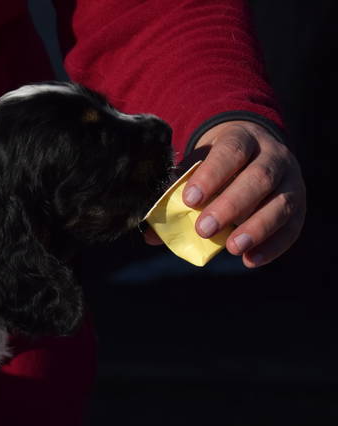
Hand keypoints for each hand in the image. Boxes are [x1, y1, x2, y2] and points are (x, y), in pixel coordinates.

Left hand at [143, 120, 305, 267]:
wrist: (253, 152)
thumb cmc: (214, 167)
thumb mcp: (194, 171)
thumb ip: (174, 198)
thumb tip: (152, 236)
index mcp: (242, 138)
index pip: (231, 150)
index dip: (212, 174)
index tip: (190, 199)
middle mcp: (273, 155)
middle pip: (259, 177)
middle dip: (231, 205)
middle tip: (204, 229)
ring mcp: (290, 179)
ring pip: (281, 202)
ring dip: (256, 227)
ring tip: (231, 248)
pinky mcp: (299, 205)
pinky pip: (292, 226)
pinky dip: (273, 246)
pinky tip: (250, 261)